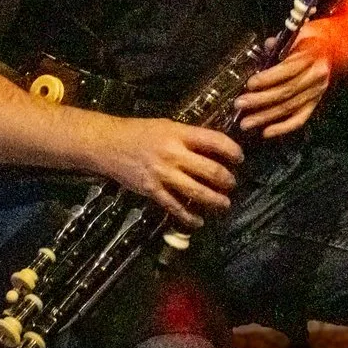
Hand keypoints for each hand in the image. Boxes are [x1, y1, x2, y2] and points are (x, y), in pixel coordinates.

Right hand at [95, 119, 240, 227]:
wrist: (108, 144)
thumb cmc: (140, 132)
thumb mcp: (168, 126)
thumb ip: (190, 138)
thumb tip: (216, 149)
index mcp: (180, 134)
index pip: (215, 141)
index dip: (233, 151)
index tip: (240, 159)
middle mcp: (173, 154)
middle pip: (211, 170)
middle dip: (227, 180)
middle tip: (232, 183)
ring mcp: (163, 174)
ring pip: (197, 191)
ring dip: (215, 200)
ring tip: (225, 203)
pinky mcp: (152, 190)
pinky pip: (175, 206)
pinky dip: (189, 216)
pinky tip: (199, 221)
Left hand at [236, 19, 341, 138]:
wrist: (332, 49)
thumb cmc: (307, 41)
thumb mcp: (295, 36)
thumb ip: (279, 44)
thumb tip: (266, 47)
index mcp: (311, 56)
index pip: (288, 70)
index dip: (269, 79)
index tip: (250, 84)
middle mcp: (316, 76)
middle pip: (287, 92)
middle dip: (261, 100)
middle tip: (240, 104)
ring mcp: (317, 92)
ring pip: (289, 107)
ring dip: (266, 116)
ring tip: (246, 123)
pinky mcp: (315, 103)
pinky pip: (300, 119)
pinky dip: (283, 127)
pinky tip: (267, 132)